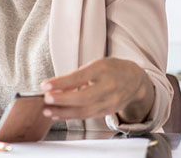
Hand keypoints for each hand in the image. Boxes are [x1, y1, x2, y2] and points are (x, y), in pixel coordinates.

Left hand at [39, 57, 154, 123]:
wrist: (135, 80)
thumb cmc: (111, 69)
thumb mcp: (95, 65)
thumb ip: (76, 76)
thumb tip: (56, 87)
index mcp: (102, 69)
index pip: (80, 77)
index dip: (62, 83)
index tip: (45, 86)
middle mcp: (108, 86)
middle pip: (84, 97)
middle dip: (62, 100)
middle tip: (46, 99)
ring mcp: (110, 101)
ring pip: (85, 110)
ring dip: (64, 112)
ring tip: (47, 111)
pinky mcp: (108, 111)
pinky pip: (87, 116)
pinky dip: (71, 116)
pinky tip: (58, 115)